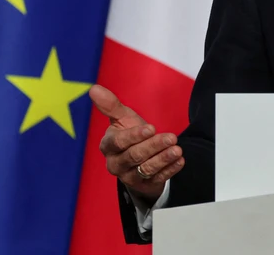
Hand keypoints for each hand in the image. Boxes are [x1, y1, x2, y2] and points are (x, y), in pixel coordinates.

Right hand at [90, 84, 184, 202]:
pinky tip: (179, 161)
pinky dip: (170, 170)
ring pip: (146, 169)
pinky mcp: (145, 185)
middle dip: (154, 146)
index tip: (151, 128)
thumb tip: (93, 89)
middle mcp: (116, 164)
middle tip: (172, 137)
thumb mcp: (122, 118)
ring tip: (177, 150)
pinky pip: (158, 179)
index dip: (134, 136)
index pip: (118, 142)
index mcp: (108, 146)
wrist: (140, 158)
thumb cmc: (130, 134)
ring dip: (163, 159)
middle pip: (134, 156)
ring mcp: (130, 176)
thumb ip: (110, 105)